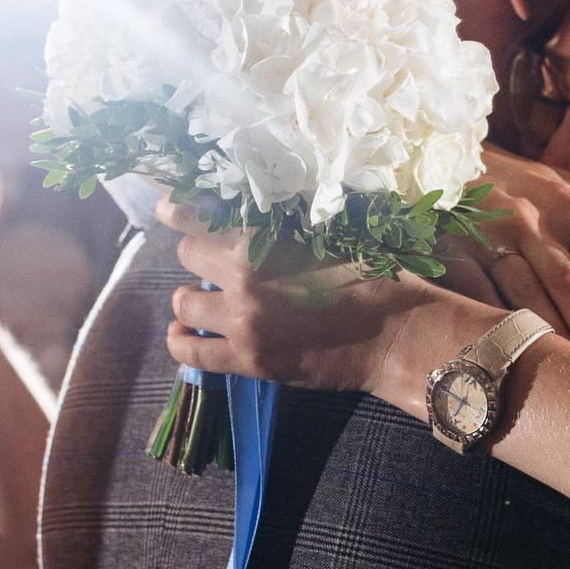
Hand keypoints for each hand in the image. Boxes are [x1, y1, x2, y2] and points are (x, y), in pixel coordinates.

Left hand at [157, 197, 491, 400]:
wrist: (400, 333)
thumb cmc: (376, 275)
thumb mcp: (330, 232)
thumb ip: (282, 224)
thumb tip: (242, 209)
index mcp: (264, 239)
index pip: (193, 214)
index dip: (176, 208)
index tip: (168, 207)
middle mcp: (244, 278)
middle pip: (186, 256)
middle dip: (200, 256)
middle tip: (219, 262)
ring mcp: (243, 323)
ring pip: (182, 304)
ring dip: (193, 299)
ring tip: (210, 301)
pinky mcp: (250, 361)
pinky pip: (190, 354)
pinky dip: (182, 342)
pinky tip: (186, 335)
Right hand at [459, 146, 569, 358]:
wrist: (434, 158)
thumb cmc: (510, 177)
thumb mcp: (555, 180)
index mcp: (563, 202)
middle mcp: (529, 223)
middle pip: (567, 282)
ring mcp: (489, 242)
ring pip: (521, 299)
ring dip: (546, 338)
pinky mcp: (452, 259)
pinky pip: (473, 302)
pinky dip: (489, 331)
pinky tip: (503, 361)